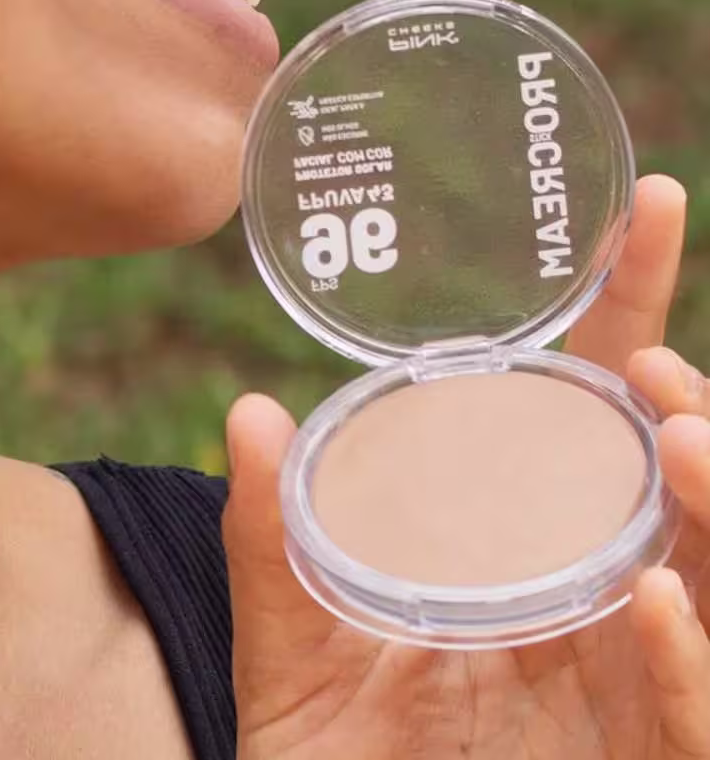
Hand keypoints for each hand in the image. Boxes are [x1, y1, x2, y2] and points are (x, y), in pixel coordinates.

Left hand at [229, 174, 709, 758]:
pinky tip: (655, 596)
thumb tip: (248, 412)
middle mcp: (600, 608)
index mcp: (532, 552)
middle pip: (683, 488)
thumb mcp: (289, 641)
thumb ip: (272, 535)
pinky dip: (689, 660)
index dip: (632, 315)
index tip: (650, 208)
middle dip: (692, 410)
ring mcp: (631, 691)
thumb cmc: (332, 758)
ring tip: (678, 431)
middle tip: (654, 362)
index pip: (600, 419)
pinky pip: (691, 720)